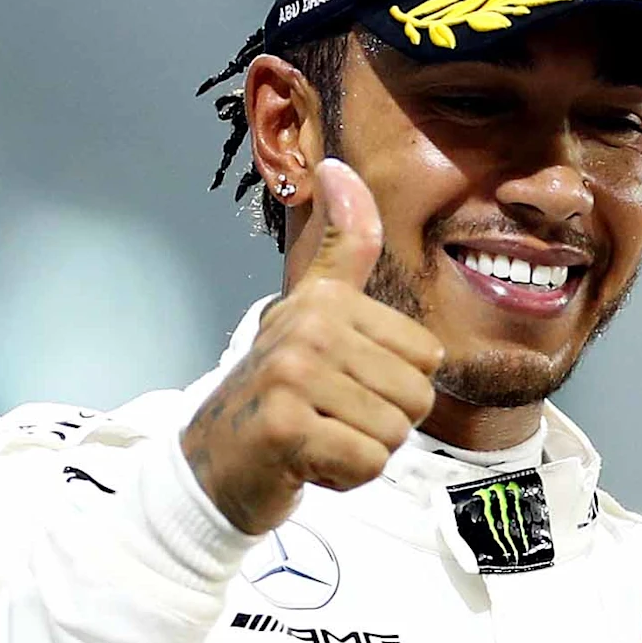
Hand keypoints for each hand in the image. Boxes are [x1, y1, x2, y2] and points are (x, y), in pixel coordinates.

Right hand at [180, 159, 443, 535]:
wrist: (213, 463)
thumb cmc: (278, 390)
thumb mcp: (313, 310)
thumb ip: (343, 248)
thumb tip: (339, 166)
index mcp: (323, 300)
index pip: (428, 355)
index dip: (397, 384)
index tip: (347, 383)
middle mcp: (306, 328)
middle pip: (417, 396)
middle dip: (383, 422)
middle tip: (330, 417)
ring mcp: (291, 377)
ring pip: (395, 432)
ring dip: (363, 449)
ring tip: (318, 435)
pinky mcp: (283, 429)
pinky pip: (367, 463)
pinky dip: (345, 476)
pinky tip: (307, 462)